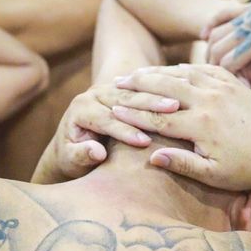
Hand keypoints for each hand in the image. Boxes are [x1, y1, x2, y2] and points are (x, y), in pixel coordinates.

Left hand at [40, 79, 180, 179]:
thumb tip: (97, 152)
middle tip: (172, 112)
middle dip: (148, 106)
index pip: (107, 119)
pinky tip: (179, 95)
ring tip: (178, 103)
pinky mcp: (119, 91)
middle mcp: (93, 94)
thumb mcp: (72, 161)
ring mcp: (107, 89)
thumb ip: (81, 155)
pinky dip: (159, 93)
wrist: (72, 146)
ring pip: (135, 92)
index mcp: (81, 109)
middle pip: (124, 99)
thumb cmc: (73, 159)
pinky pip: (141, 90)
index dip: (125, 131)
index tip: (145, 143)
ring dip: (158, 97)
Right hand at [111, 64, 250, 192]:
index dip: (133, 112)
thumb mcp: (211, 175)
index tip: (113, 108)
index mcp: (201, 125)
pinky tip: (172, 70)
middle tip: (117, 82)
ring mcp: (224, 88)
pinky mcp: (235, 84)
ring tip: (137, 73)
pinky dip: (185, 68)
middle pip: (165, 86)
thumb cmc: (243, 172)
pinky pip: (205, 68)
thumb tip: (150, 157)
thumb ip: (181, 164)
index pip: (158, 116)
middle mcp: (211, 101)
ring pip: (183, 74)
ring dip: (158, 72)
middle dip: (138, 84)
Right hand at [202, 1, 250, 101]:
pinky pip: (224, 13)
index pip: (228, 62)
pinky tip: (204, 35)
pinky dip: (212, 23)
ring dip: (210, 48)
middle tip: (209, 79)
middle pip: (218, 46)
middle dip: (212, 64)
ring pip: (218, 30)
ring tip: (208, 65)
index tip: (219, 90)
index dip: (222, 78)